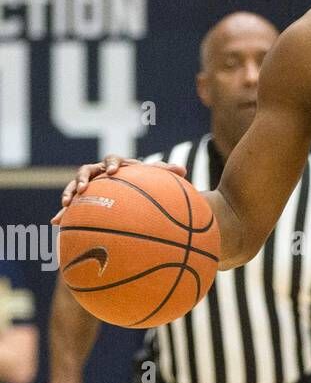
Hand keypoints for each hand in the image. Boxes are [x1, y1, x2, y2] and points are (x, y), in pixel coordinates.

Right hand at [51, 155, 187, 224]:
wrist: (136, 195)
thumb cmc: (147, 186)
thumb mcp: (156, 181)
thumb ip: (166, 174)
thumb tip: (183, 170)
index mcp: (117, 166)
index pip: (112, 159)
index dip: (112, 164)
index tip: (114, 172)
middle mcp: (100, 173)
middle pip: (87, 170)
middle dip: (83, 178)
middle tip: (83, 187)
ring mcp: (90, 187)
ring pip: (75, 186)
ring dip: (69, 193)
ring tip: (66, 204)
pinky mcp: (84, 201)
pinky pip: (72, 206)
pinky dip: (64, 212)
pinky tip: (56, 223)